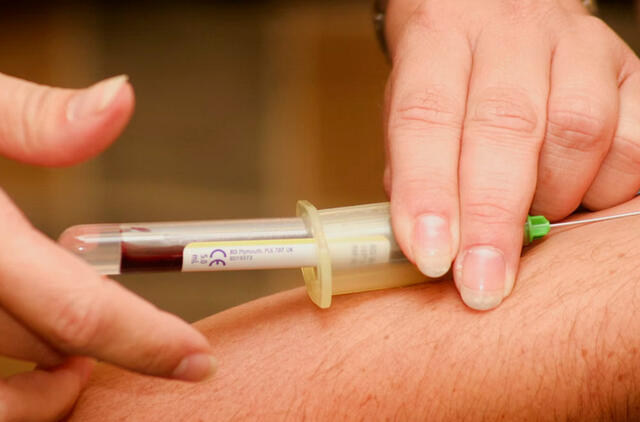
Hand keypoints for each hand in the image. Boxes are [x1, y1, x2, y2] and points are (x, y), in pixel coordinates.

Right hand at [0, 74, 215, 420]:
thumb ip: (36, 115)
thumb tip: (123, 97)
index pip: (78, 311)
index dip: (149, 343)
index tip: (198, 362)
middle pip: (40, 346)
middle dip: (102, 341)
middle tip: (149, 335)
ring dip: (41, 385)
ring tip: (74, 362)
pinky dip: (0, 390)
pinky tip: (16, 359)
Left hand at [383, 0, 639, 309]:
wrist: (496, 11)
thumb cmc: (446, 74)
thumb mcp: (406, 107)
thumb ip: (413, 169)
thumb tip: (430, 245)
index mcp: (438, 40)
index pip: (425, 116)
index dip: (427, 192)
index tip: (431, 256)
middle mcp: (508, 36)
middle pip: (506, 126)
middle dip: (493, 218)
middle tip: (481, 283)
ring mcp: (575, 48)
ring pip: (578, 131)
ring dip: (552, 199)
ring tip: (533, 222)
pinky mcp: (626, 69)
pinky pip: (634, 141)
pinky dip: (607, 187)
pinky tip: (579, 198)